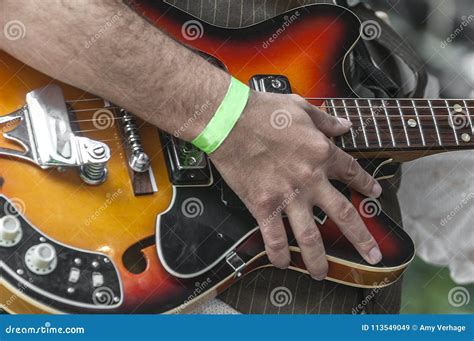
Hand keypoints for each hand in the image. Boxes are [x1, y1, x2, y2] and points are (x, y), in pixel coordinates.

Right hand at [210, 91, 382, 279]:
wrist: (229, 119)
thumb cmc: (263, 111)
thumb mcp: (300, 107)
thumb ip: (325, 120)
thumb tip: (345, 125)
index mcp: (322, 153)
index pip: (352, 173)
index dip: (365, 185)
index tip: (374, 194)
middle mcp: (311, 179)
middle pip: (343, 215)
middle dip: (361, 238)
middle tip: (372, 256)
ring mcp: (287, 196)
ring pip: (310, 236)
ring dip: (318, 259)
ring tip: (323, 274)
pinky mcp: (263, 205)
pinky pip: (274, 237)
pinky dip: (279, 254)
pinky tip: (282, 263)